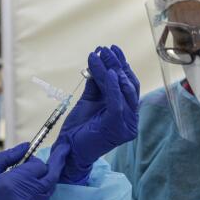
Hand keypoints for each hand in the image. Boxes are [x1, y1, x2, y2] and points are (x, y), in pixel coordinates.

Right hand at [0, 142, 68, 199]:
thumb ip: (7, 157)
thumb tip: (26, 147)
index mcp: (13, 182)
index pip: (39, 166)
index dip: (35, 159)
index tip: (26, 158)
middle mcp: (25, 197)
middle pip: (51, 177)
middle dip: (57, 164)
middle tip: (62, 152)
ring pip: (49, 191)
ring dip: (49, 178)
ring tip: (46, 169)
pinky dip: (42, 191)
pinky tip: (35, 186)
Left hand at [54, 46, 139, 183]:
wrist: (68, 150)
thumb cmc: (78, 129)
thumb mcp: (89, 101)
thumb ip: (96, 84)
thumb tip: (98, 61)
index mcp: (126, 112)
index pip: (127, 85)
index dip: (122, 65)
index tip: (112, 49)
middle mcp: (131, 118)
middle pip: (129, 85)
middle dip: (118, 64)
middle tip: (107, 48)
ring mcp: (126, 124)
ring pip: (124, 91)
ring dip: (114, 70)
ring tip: (104, 54)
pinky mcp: (117, 126)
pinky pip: (117, 102)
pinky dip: (112, 85)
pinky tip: (108, 71)